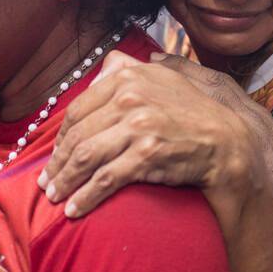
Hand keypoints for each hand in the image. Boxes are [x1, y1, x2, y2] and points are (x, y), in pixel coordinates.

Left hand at [39, 51, 264, 220]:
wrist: (226, 142)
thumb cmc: (195, 112)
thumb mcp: (168, 76)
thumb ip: (137, 67)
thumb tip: (111, 61)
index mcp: (128, 77)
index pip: (78, 109)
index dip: (60, 137)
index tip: (54, 156)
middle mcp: (130, 97)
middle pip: (78, 135)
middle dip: (57, 164)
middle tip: (46, 183)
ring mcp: (138, 126)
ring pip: (86, 157)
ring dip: (65, 182)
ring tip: (55, 197)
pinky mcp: (146, 155)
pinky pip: (105, 178)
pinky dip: (85, 197)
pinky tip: (75, 210)